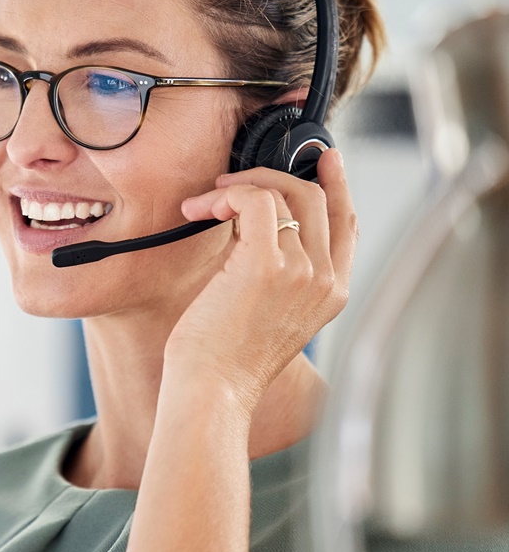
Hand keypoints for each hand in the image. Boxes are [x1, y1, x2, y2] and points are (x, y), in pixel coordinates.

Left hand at [165, 149, 357, 410]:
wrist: (214, 393)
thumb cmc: (226, 361)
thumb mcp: (269, 314)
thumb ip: (278, 274)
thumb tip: (252, 226)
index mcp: (332, 294)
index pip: (347, 223)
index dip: (336, 184)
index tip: (322, 158)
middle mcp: (325, 280)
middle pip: (317, 198)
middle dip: (272, 176)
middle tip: (230, 180)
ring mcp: (301, 270)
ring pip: (284, 193)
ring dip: (237, 187)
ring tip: (204, 203)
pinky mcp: (266, 264)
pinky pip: (256, 200)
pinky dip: (227, 194)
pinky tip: (202, 209)